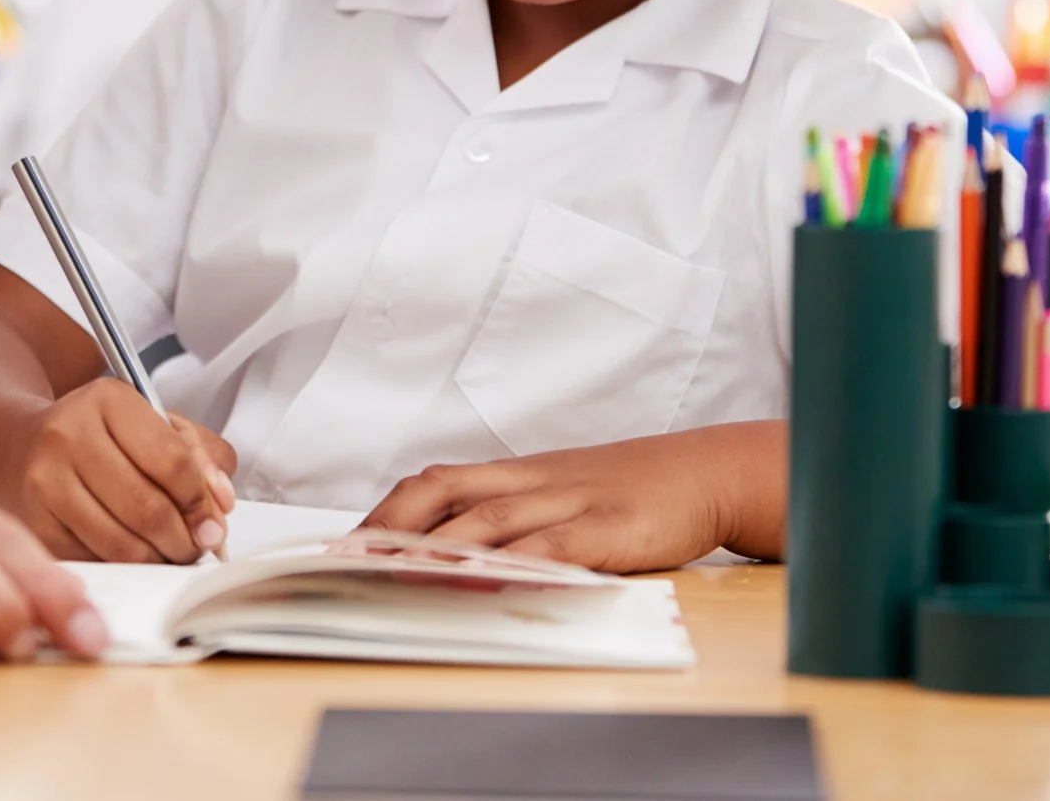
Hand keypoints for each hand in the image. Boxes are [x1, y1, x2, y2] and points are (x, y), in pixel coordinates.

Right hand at [14, 378, 237, 562]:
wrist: (22, 447)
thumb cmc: (100, 436)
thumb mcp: (153, 423)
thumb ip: (200, 455)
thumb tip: (220, 505)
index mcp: (108, 399)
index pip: (172, 460)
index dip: (201, 500)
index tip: (214, 520)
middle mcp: (69, 434)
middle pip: (148, 508)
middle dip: (184, 539)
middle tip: (196, 545)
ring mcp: (45, 481)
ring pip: (122, 543)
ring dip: (158, 558)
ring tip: (168, 551)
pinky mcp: (34, 523)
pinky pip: (95, 561)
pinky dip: (123, 565)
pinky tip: (130, 551)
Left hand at [361, 422, 785, 572]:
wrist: (704, 471)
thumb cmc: (628, 491)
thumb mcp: (561, 495)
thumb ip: (512, 519)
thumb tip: (449, 554)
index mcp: (515, 473)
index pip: (434, 482)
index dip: (386, 511)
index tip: (346, 544)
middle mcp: (531, 481)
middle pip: (444, 491)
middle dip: (391, 526)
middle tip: (349, 562)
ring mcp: (568, 501)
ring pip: (489, 517)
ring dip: (437, 547)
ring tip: (394, 571)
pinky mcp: (606, 526)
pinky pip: (553, 543)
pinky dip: (515, 561)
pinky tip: (485, 578)